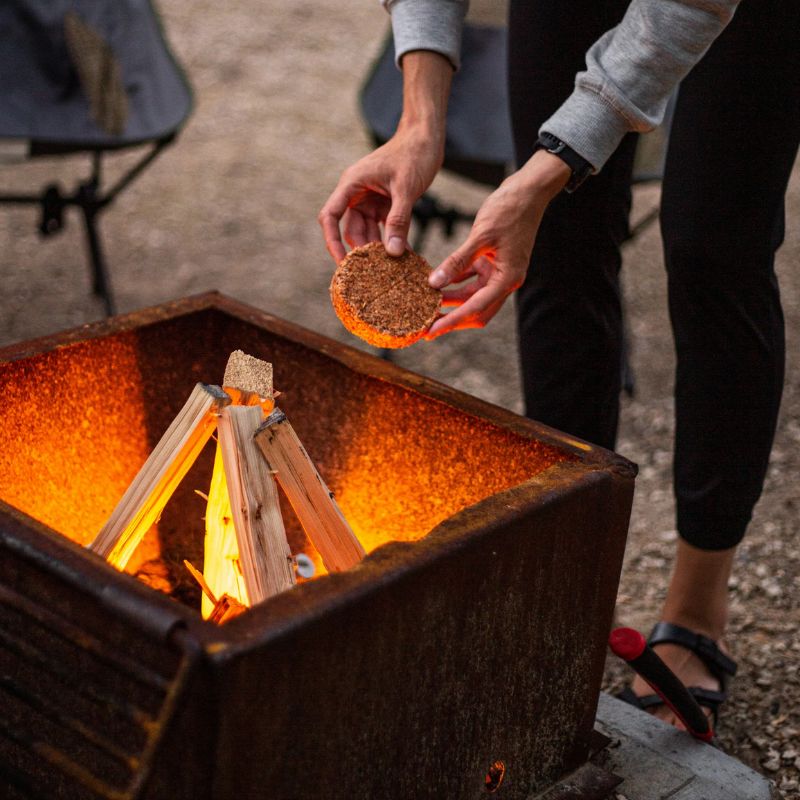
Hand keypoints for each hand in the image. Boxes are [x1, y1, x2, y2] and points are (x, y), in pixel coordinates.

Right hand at [318, 129, 441, 262]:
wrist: (426, 136)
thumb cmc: (414, 154)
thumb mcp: (406, 189)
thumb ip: (398, 221)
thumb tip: (393, 253)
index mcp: (352, 184)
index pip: (330, 216)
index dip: (332, 242)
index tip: (342, 263)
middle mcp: (356, 193)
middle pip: (350, 230)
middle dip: (362, 251)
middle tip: (376, 275)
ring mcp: (370, 200)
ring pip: (367, 232)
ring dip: (379, 250)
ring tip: (392, 270)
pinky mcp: (384, 204)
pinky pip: (384, 228)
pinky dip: (392, 241)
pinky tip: (404, 257)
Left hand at [425, 150, 570, 338]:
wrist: (529, 190)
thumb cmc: (510, 210)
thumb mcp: (481, 236)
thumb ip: (458, 261)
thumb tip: (435, 283)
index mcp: (507, 278)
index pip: (475, 308)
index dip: (451, 322)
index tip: (430, 333)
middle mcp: (505, 280)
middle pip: (475, 310)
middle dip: (451, 319)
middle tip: (424, 327)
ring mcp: (499, 271)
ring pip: (471, 296)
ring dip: (451, 301)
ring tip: (425, 305)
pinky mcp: (492, 261)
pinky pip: (470, 279)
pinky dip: (454, 282)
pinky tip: (435, 284)